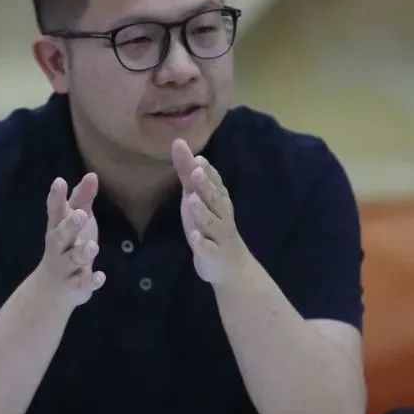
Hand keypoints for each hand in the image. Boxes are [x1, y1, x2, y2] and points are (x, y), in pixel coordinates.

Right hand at [34, 173, 104, 306]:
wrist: (51, 289)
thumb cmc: (66, 245)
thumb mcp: (74, 221)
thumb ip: (82, 199)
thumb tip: (92, 174)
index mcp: (58, 227)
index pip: (55, 210)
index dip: (56, 196)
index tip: (59, 182)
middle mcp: (58, 246)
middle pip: (62, 235)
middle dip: (70, 226)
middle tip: (81, 215)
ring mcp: (66, 267)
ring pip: (73, 259)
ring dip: (82, 253)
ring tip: (92, 247)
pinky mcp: (75, 285)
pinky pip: (82, 283)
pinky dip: (90, 281)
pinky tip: (99, 277)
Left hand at [171, 139, 249, 285]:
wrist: (230, 266)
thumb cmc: (210, 227)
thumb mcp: (197, 200)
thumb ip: (189, 175)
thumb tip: (183, 147)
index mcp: (217, 201)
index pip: (214, 183)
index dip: (207, 171)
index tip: (198, 157)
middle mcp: (220, 215)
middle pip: (213, 199)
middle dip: (205, 185)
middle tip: (196, 171)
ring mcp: (218, 235)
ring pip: (211, 222)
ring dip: (202, 211)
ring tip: (191, 199)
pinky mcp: (212, 254)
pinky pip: (208, 248)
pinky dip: (202, 243)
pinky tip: (195, 237)